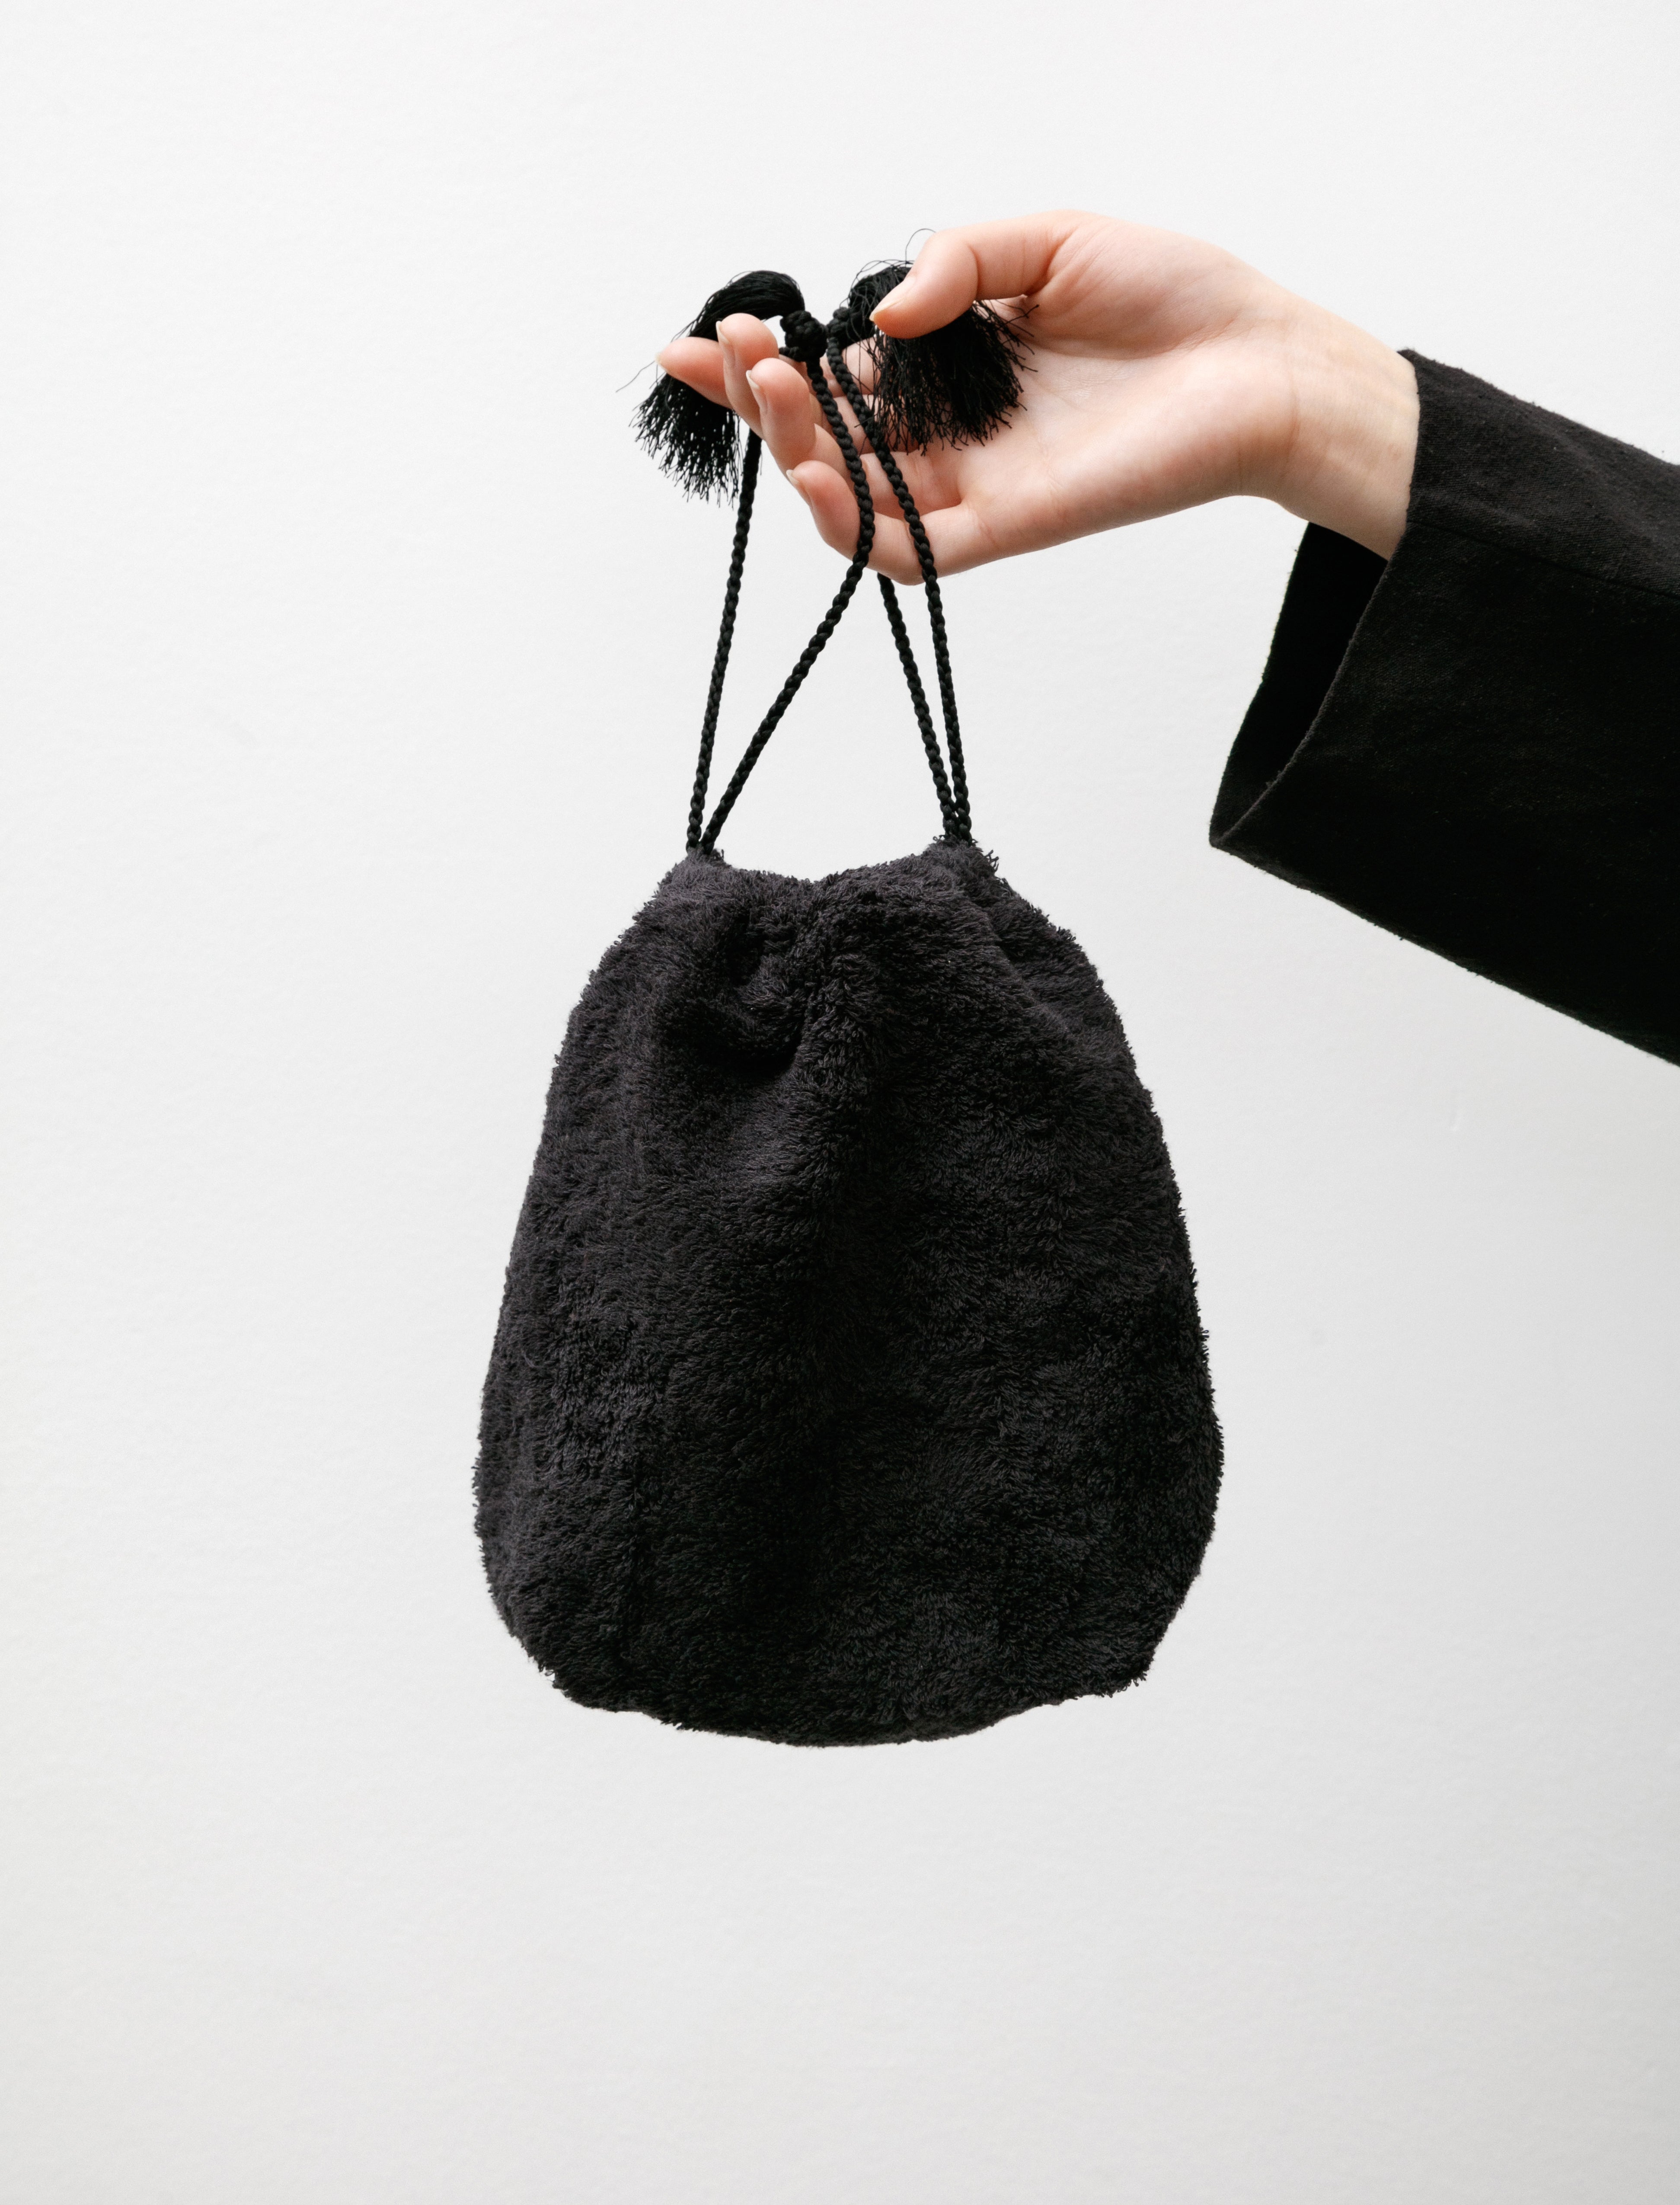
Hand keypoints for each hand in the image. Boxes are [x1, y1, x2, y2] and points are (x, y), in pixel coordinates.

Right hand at [656, 212, 1418, 581]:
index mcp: (947, 367)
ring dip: (793, 455)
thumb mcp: (1046, 241)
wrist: (1259, 358)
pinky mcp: (1006, 527)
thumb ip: (956, 263)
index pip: (834, 376)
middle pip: (825, 441)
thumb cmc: (1172, 299)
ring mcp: (972, 485)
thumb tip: (877, 318)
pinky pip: (910, 551)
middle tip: (736, 349)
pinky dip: (856, 527)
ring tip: (774, 391)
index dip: (764, 363)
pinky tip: (818, 478)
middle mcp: (948, 433)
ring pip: (851, 499)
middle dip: (762, 401)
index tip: (708, 334)